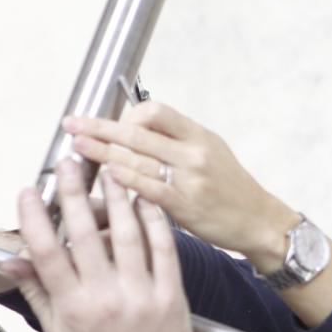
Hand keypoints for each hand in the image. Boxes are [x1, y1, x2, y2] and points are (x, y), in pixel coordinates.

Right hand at [7, 158, 210, 331]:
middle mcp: (105, 300)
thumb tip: (11, 261)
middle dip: (73, 193)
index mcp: (72, 308)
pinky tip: (145, 199)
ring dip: (116, 197)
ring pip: (126, 235)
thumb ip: (38, 292)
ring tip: (109, 170)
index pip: (46, 252)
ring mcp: (140, 297)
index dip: (35, 218)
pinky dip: (154, 221)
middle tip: (68, 163)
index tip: (29, 191)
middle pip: (84, 235)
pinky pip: (163, 249)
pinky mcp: (170, 297)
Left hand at [63, 101, 299, 266]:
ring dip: (103, 152)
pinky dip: (128, 180)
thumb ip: (176, 142)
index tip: (108, 127)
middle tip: (72, 124)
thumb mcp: (211, 152)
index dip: (125, 116)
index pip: (154, 110)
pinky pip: (151, 188)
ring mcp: (190, 178)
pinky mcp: (187, 205)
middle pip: (137, 132)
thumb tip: (137, 131)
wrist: (258, 221)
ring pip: (139, 159)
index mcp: (197, 135)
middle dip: (100, 127)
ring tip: (78, 147)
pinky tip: (108, 175)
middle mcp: (193, 152)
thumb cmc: (230, 189)